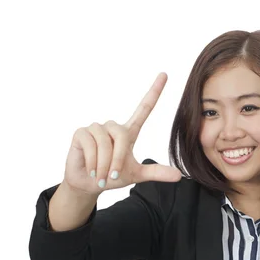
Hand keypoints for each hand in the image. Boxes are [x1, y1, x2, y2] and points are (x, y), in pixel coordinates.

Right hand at [62, 72, 181, 195]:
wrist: (88, 185)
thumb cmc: (112, 177)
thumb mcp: (136, 175)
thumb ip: (156, 172)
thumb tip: (179, 175)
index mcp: (128, 132)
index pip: (144, 108)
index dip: (154, 92)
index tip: (164, 74)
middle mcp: (112, 127)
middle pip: (122, 135)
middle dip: (117, 159)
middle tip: (112, 176)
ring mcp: (96, 128)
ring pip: (104, 142)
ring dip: (103, 163)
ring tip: (99, 175)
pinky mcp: (81, 132)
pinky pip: (90, 144)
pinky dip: (92, 162)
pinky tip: (90, 169)